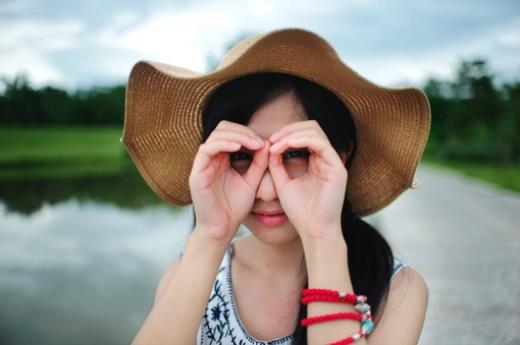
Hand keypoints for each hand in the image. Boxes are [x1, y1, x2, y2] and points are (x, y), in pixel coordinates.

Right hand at [189, 120, 268, 239]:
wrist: (221, 229)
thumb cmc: (234, 207)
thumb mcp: (252, 181)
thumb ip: (259, 163)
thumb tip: (267, 142)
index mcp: (222, 158)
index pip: (232, 133)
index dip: (248, 133)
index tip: (265, 143)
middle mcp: (211, 158)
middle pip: (223, 128)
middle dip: (243, 131)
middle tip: (259, 142)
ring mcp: (202, 164)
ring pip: (215, 135)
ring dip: (236, 136)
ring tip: (253, 144)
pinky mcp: (197, 172)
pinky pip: (207, 149)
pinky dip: (223, 144)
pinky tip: (238, 147)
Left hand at [267, 120, 347, 241]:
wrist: (313, 231)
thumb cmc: (300, 212)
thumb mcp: (283, 183)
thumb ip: (277, 164)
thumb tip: (269, 145)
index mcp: (317, 161)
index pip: (304, 134)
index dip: (285, 133)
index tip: (268, 142)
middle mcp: (327, 158)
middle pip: (311, 127)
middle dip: (288, 129)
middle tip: (271, 139)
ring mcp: (334, 162)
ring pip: (315, 131)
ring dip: (292, 134)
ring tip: (276, 143)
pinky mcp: (337, 167)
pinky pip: (320, 144)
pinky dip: (302, 140)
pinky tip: (286, 146)